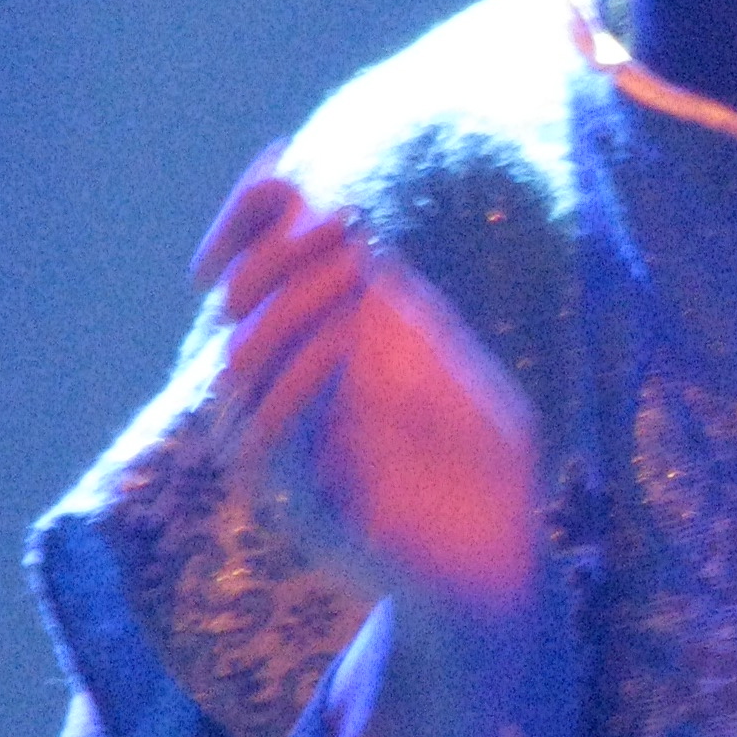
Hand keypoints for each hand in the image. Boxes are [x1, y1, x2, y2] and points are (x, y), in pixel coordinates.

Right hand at [193, 160, 541, 623]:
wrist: (501, 568)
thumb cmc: (478, 464)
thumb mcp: (444, 362)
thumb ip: (396, 302)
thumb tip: (346, 223)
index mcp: (310, 361)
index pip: (247, 277)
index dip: (247, 221)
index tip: (281, 168)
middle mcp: (284, 407)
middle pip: (235, 312)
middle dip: (278, 256)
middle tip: (343, 223)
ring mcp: (288, 460)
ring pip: (239, 369)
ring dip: (294, 308)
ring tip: (359, 272)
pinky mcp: (306, 511)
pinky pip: (271, 442)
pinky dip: (301, 381)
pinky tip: (348, 342)